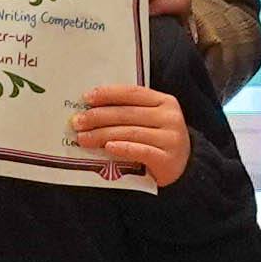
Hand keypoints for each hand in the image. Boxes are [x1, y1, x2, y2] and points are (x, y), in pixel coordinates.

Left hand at [69, 82, 190, 189]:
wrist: (183, 169)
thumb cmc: (159, 141)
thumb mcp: (151, 121)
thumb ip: (130, 112)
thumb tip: (92, 109)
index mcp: (165, 101)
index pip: (133, 93)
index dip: (108, 94)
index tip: (87, 98)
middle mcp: (170, 117)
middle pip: (127, 113)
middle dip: (98, 117)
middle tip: (77, 122)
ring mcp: (170, 138)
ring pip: (130, 132)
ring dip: (102, 134)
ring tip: (83, 138)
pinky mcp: (167, 159)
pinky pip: (141, 151)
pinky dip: (122, 148)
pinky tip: (107, 148)